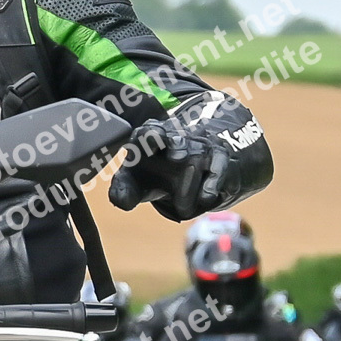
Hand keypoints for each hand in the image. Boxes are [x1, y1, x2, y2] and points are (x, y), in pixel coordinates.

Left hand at [109, 92, 272, 221]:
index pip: (149, 132)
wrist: (187, 170)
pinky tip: (205, 198)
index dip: (150, 134)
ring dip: (187, 190)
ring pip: (196, 163)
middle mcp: (176, 138)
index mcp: (148, 138)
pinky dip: (211, 185)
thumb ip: (123, 192)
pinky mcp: (219, 158)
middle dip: (176, 144)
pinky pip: (218, 170)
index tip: (150, 138)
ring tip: (182, 208)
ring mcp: (199, 146)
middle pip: (177, 140)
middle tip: (175, 157)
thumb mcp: (134, 183)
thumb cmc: (152, 175)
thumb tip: (121, 200)